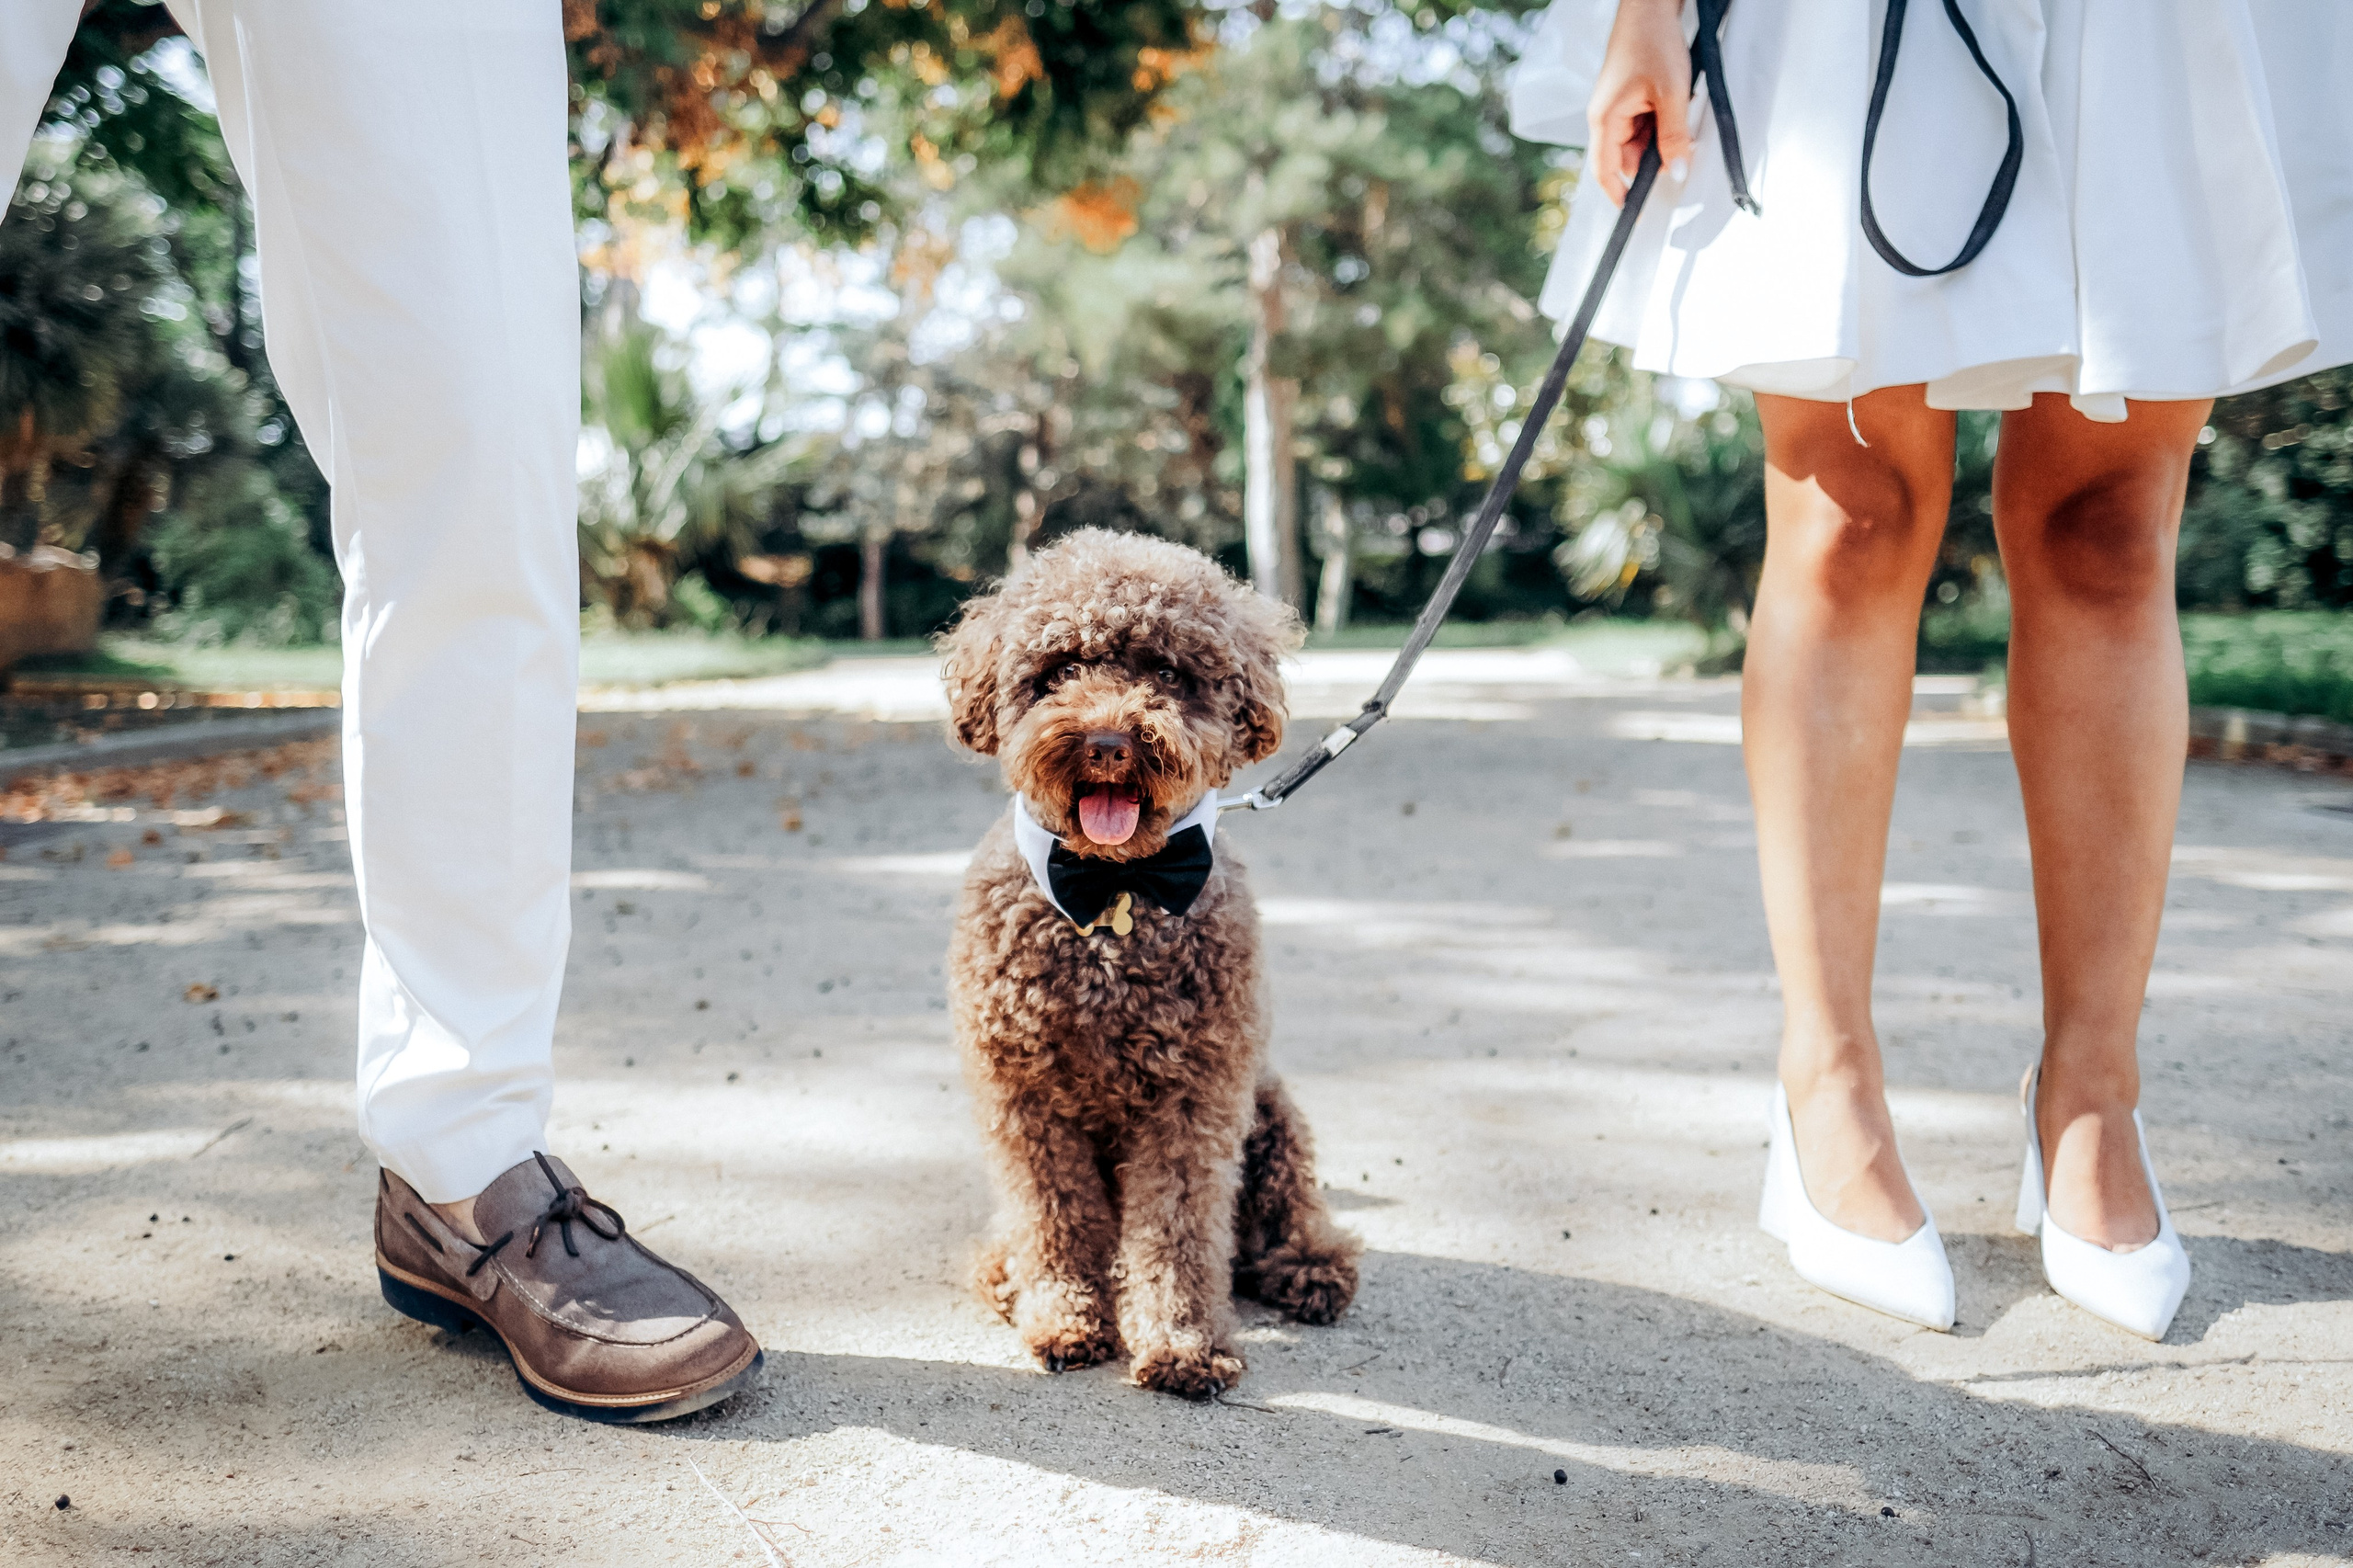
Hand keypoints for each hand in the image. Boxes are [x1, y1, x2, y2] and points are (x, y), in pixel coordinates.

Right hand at [1587, 0, 1693, 206]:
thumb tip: (1675, 172)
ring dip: (1661, 138)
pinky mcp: (1627, 97)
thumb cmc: (1653, 43)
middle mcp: (1604, 117)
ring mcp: (1615, 107)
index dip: (1621, 197)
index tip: (1638, 215)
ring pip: (1638, 141)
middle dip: (1653, 160)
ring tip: (1678, 113)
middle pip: (1626, 158)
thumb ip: (1673, 137)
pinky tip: (1675, 106)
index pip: (1606, 172)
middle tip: (1681, 154)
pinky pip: (1643, 123)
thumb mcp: (1671, 95)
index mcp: (1604, 120)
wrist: (1650, 5)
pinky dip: (1661, 123)